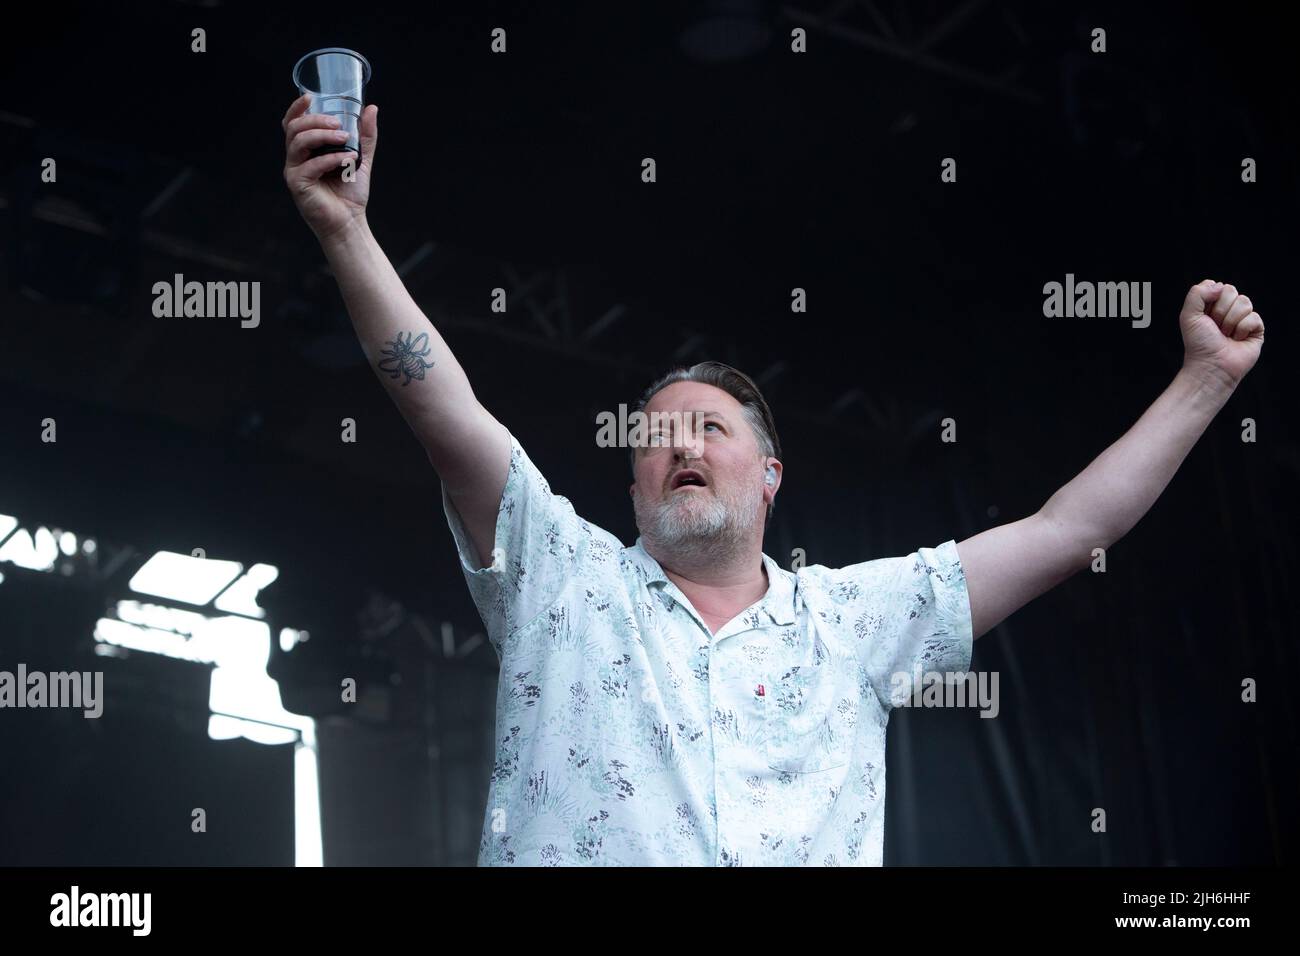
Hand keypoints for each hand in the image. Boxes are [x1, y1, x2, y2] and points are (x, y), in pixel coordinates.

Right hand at [281, 94, 378, 241]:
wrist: (350, 222)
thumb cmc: (350, 193)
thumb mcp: (361, 158)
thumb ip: (365, 136)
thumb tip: (371, 108)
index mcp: (306, 151)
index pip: (293, 124)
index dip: (297, 108)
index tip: (310, 97)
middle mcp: (296, 159)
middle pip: (295, 129)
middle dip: (315, 121)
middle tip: (338, 124)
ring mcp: (293, 171)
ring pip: (298, 143)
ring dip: (323, 136)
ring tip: (345, 139)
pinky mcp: (297, 185)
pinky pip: (310, 165)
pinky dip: (331, 159)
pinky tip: (348, 160)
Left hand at [1179, 279, 1264, 387]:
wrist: (1210, 365)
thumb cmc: (1198, 343)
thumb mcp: (1188, 316)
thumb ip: (1197, 293)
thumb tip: (1220, 285)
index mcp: (1212, 304)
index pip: (1218, 285)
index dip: (1210, 300)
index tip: (1203, 317)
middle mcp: (1229, 309)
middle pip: (1232, 290)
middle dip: (1219, 311)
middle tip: (1215, 328)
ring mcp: (1243, 318)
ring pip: (1244, 302)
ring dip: (1230, 321)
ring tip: (1226, 335)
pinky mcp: (1257, 329)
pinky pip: (1254, 317)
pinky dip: (1242, 329)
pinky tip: (1237, 340)